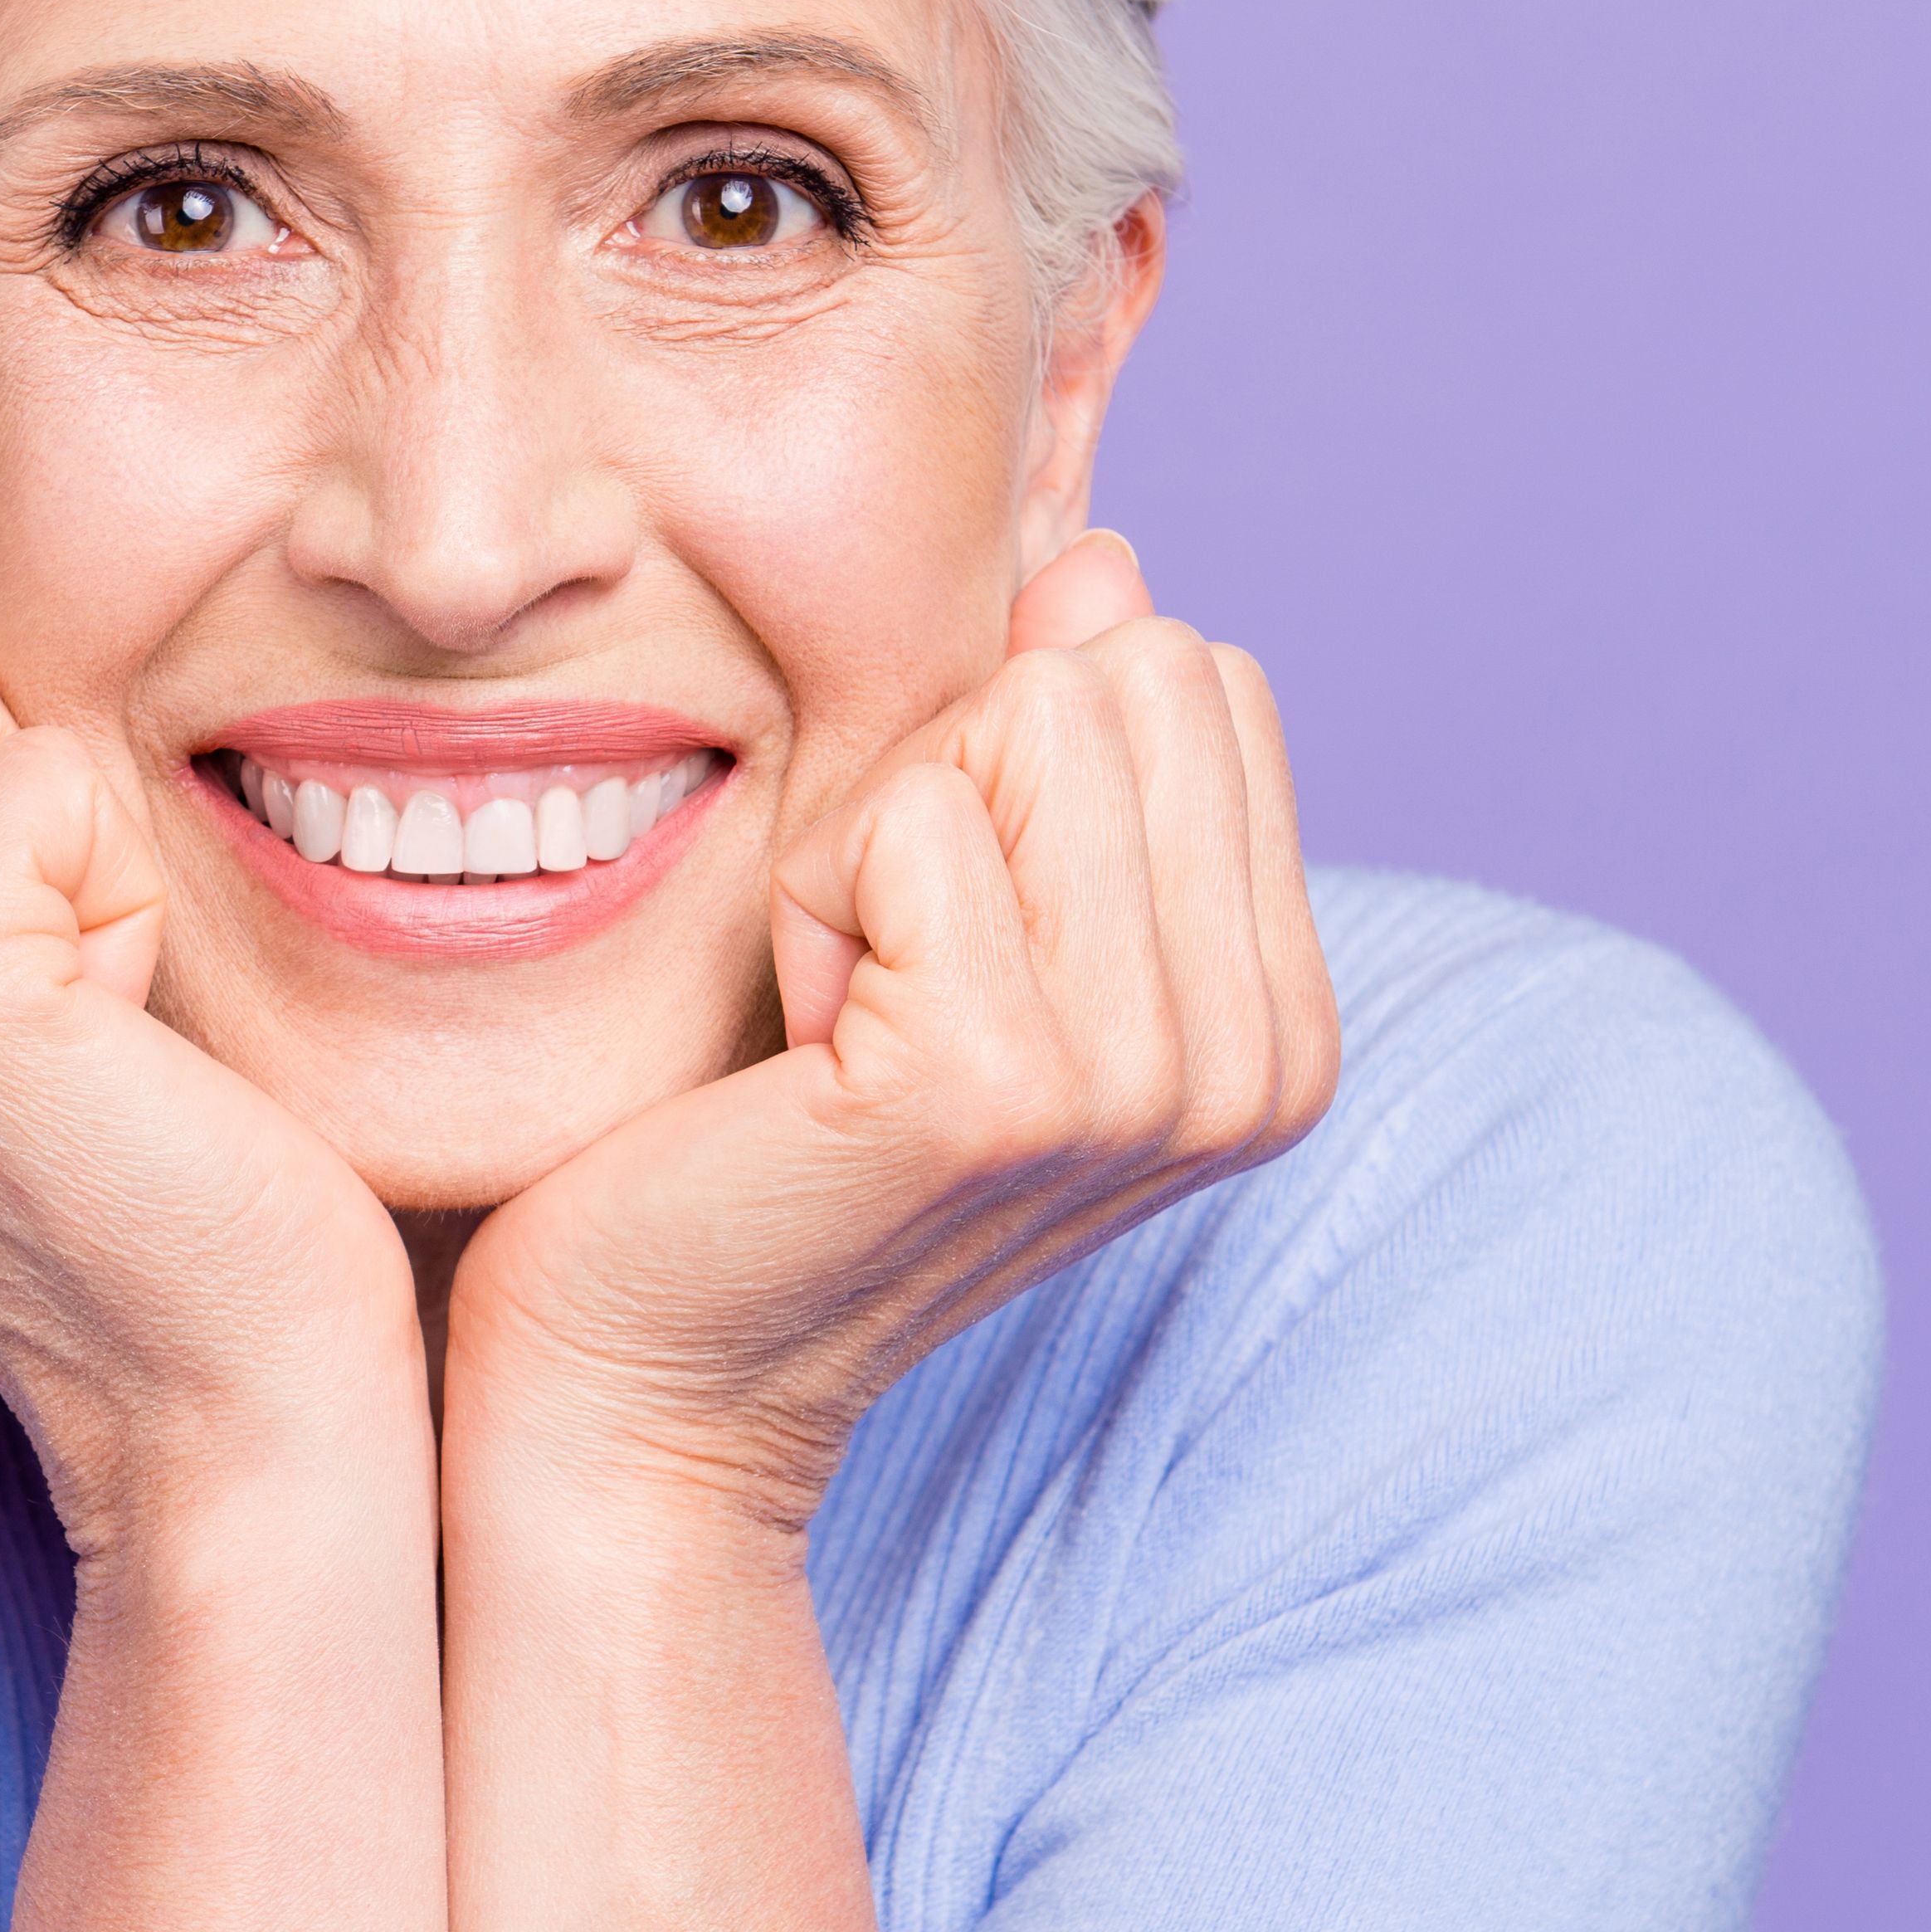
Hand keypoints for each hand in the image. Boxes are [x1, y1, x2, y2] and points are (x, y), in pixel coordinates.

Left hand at [442, 534, 1341, 1536]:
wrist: (648, 1371)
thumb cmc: (776, 1130)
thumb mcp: (960, 908)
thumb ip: (1061, 745)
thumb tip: (1104, 560)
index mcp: (1282, 1019)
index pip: (1202, 681)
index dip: (1024, 765)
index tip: (946, 939)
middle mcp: (1256, 1060)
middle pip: (1127, 675)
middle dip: (959, 779)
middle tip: (886, 970)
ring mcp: (1145, 1080)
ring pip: (1026, 717)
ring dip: (881, 835)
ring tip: (845, 1006)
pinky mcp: (999, 1085)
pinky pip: (908, 813)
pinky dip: (813, 895)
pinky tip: (801, 1044)